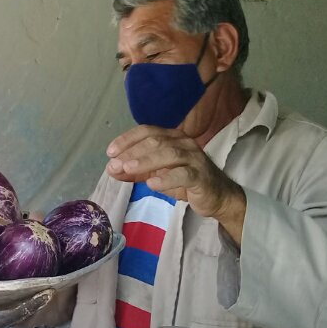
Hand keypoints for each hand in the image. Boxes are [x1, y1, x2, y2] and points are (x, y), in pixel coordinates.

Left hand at [106, 125, 245, 242]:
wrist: (216, 196)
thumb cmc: (184, 181)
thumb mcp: (155, 175)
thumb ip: (134, 172)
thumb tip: (111, 169)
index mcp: (172, 137)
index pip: (147, 131)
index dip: (127, 139)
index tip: (110, 152)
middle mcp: (184, 143)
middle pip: (156, 141)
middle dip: (132, 152)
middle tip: (115, 164)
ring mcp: (194, 158)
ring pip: (169, 154)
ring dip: (146, 161)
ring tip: (128, 170)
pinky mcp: (201, 176)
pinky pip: (184, 174)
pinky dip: (167, 178)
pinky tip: (152, 184)